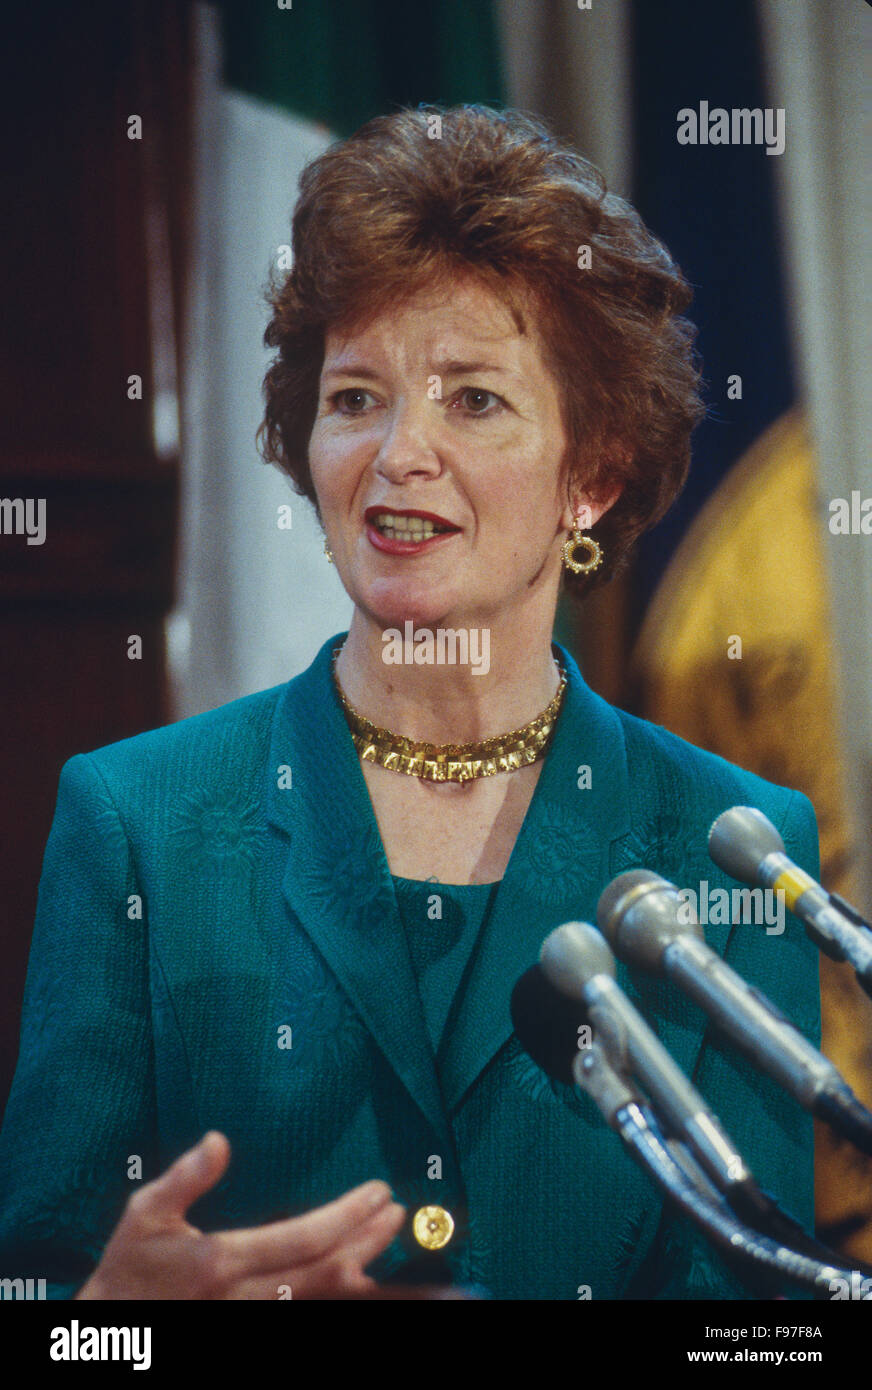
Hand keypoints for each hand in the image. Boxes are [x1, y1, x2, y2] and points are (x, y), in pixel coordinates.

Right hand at [75, 1131, 406, 1298]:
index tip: (378, 1192)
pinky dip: (339, 1295)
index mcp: (220, 1262)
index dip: (348, 1216)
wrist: (111, 1330)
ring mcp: (250, 1321)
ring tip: (389, 1237)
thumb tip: (219, 1139)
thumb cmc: (129, 1266)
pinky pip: (308, 1315)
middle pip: (326, 1273)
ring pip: (323, 1301)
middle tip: (396, 1212)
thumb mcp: (144, 1214)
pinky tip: (360, 1278)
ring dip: (364, 1270)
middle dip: (368, 1241)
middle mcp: (244, 1299)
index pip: (304, 1239)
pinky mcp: (252, 1331)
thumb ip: (185, 1178)